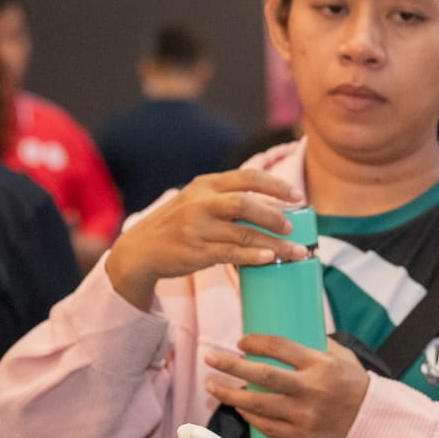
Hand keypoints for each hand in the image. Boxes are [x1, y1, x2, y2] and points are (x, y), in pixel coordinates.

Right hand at [104, 169, 306, 309]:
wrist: (140, 250)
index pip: (246, 178)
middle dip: (274, 215)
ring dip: (274, 244)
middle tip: (292, 228)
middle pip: (245, 203)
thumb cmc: (177, 225)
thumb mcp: (196, 201)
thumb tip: (272, 209)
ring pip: (243, 234)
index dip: (275, 185)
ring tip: (296, 252)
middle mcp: (201, 203)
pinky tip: (269, 259)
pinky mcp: (196, 252)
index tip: (297, 196)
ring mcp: (197, 228)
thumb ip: (226, 199)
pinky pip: (231, 254)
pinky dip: (253, 257)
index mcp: (205, 184)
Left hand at [205, 336, 369, 437]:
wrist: (375, 425)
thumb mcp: (342, 359)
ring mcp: (304, 416)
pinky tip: (239, 409)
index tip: (241, 341)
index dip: (255, 342)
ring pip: (257, 405)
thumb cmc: (356, 388)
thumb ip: (316, 346)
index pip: (279, 347)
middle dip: (230, 366)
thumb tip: (286, 336)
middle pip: (261, 376)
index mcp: (320, 365)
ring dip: (230, 395)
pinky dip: (250, 417)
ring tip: (213, 386)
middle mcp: (310, 390)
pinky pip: (266, 427)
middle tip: (211, 358)